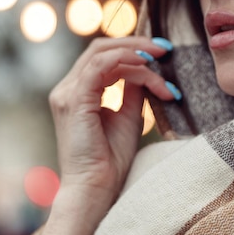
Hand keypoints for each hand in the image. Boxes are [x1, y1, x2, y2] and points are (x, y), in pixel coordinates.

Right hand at [49, 36, 177, 201]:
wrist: (95, 190)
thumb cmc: (111, 160)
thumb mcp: (129, 116)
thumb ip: (133, 90)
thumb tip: (147, 68)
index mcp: (78, 92)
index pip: (104, 57)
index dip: (133, 49)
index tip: (164, 53)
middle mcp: (67, 89)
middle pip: (100, 48)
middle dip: (136, 44)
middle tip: (166, 48)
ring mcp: (67, 94)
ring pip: (102, 54)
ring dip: (136, 54)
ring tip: (162, 60)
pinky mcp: (74, 101)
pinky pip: (98, 67)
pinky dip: (124, 60)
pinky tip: (147, 65)